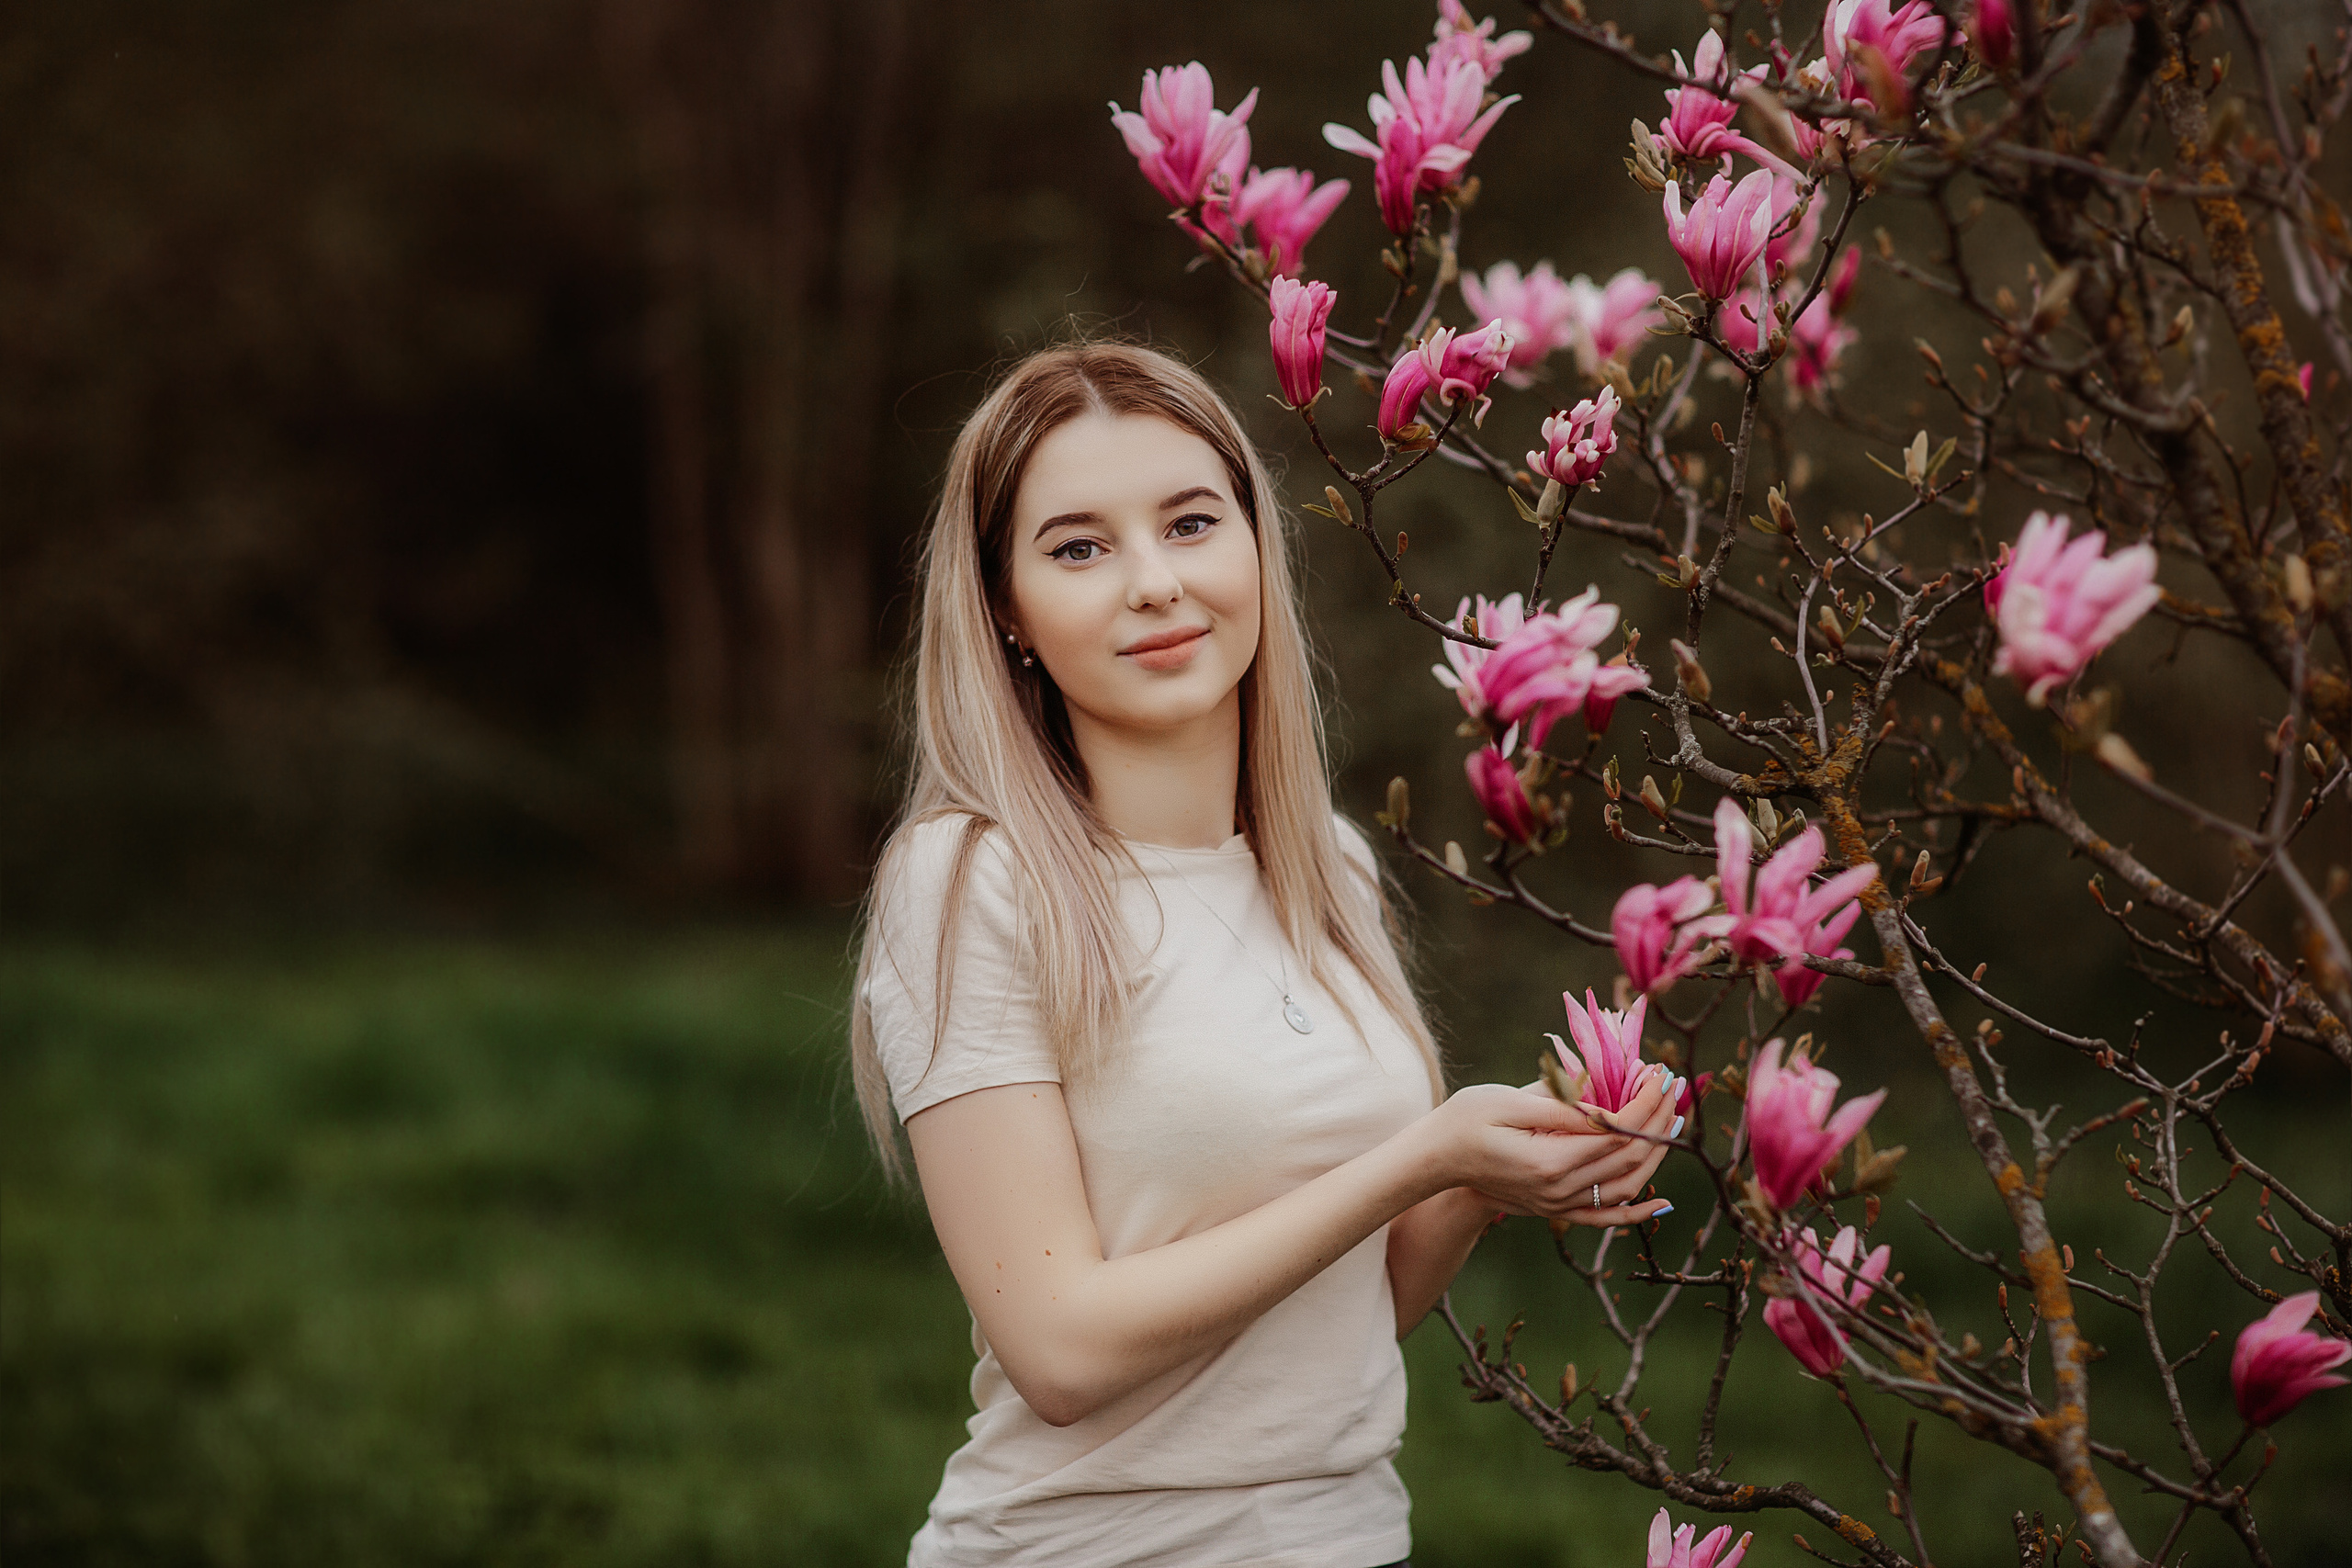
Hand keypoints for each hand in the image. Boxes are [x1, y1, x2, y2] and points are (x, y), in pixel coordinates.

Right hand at [1421, 1063, 1680, 1227]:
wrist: (1437, 1159)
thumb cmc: (1466, 1120)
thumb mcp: (1508, 1103)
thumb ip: (1560, 1107)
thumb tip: (1606, 1103)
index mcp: (1549, 1160)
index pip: (1617, 1131)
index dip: (1645, 1101)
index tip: (1659, 1072)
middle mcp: (1559, 1189)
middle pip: (1629, 1157)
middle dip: (1657, 1119)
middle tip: (1673, 1086)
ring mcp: (1558, 1204)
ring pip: (1626, 1186)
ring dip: (1655, 1154)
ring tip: (1672, 1121)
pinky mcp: (1555, 1208)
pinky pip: (1605, 1217)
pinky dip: (1637, 1212)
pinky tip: (1662, 1203)